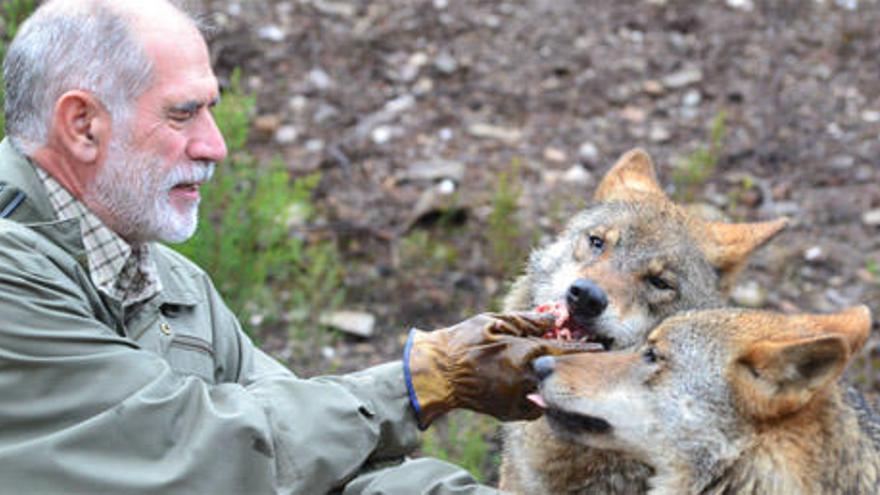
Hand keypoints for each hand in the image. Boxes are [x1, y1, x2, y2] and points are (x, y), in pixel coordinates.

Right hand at [403, 312, 601, 427]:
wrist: (437, 373)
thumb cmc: (463, 342)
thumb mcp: (494, 321)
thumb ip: (528, 320)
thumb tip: (554, 317)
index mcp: (524, 353)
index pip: (564, 352)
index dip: (584, 349)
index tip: (601, 348)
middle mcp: (526, 379)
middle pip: (561, 375)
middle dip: (571, 368)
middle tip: (582, 362)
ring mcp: (517, 399)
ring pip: (548, 394)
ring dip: (552, 384)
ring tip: (551, 374)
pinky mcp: (508, 413)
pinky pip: (533, 408)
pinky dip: (535, 398)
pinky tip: (529, 387)